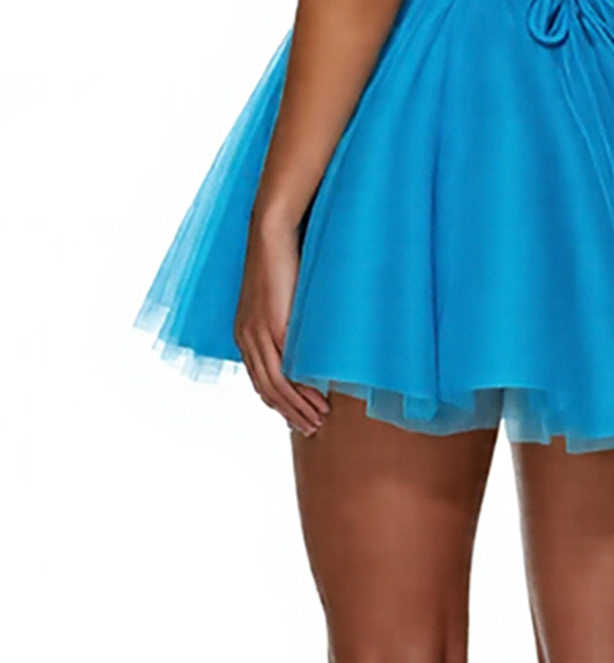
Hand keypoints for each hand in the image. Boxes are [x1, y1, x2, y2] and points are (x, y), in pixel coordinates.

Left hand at [233, 214, 330, 436]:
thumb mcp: (279, 297)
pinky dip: (302, 389)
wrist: (271, 234)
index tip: (296, 417)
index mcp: (244, 334)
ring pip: (276, 385)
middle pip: (266, 389)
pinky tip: (318, 398)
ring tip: (318, 420)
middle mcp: (246, 339)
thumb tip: (304, 336)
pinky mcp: (274, 326)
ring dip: (298, 407)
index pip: (259, 380)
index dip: (278, 402)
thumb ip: (285, 318)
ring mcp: (258, 334)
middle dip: (289, 412)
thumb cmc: (280, 259)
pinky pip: (286, 368)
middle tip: (310, 428)